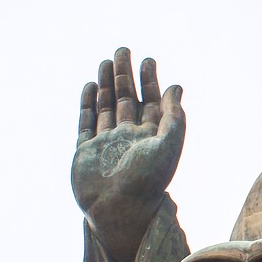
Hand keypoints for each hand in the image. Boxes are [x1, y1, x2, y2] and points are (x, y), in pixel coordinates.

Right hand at [72, 47, 184, 261]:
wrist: (119, 211)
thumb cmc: (148, 181)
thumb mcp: (169, 145)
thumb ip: (173, 116)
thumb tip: (177, 86)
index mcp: (150, 137)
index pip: (150, 101)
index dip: (149, 80)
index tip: (148, 59)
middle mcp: (128, 138)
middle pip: (126, 99)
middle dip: (125, 74)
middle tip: (123, 50)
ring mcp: (105, 144)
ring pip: (106, 107)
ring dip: (107, 84)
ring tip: (106, 61)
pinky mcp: (85, 152)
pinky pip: (86, 122)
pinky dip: (88, 104)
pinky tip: (91, 85)